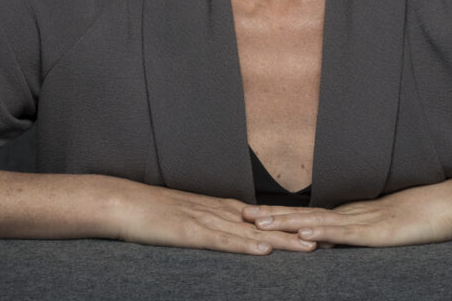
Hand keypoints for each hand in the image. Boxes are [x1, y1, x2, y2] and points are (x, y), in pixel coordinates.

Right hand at [110, 180, 317, 254]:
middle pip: (265, 225)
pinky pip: (222, 241)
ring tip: (310, 246)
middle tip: (328, 239)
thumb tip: (233, 234)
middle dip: (297, 233)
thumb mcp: (188, 217)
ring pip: (251, 233)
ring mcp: (206, 221)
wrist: (123, 201)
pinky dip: (245, 246)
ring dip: (282, 240)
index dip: (291, 225)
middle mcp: (219, 212)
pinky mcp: (191, 233)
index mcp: (220, 208)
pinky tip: (263, 251)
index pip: (263, 218)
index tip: (317, 231)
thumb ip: (211, 224)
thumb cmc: (152, 212)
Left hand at [243, 180, 451, 247]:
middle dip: (272, 216)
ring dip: (288, 223)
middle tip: (240, 215)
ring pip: (318, 222)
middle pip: (305, 214)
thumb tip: (335, 242)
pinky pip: (347, 233)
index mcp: (352, 213)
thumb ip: (361, 232)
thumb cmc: (424, 216)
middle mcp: (352, 214)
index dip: (280, 214)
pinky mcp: (378, 232)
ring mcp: (364, 221)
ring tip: (260, 223)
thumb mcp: (385, 227)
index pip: (308, 214)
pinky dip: (324, 232)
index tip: (251, 214)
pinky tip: (305, 234)